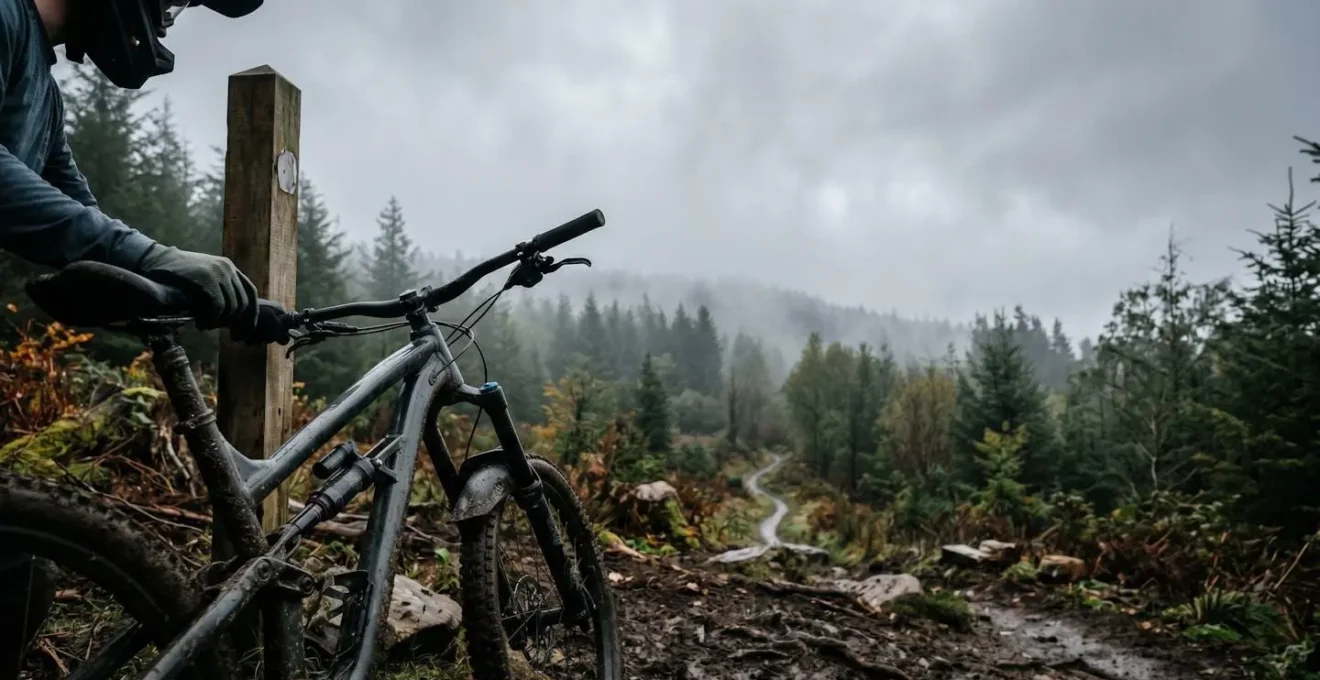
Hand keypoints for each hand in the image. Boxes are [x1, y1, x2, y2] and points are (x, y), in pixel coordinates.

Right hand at [136, 245, 257, 333]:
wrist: (155, 260)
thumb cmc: (177, 275)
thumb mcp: (204, 280)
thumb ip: (219, 292)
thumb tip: (233, 319)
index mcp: (230, 268)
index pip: (250, 294)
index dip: (251, 315)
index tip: (247, 333)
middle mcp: (228, 268)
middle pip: (243, 303)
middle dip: (238, 323)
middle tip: (232, 337)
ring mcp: (218, 272)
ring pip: (231, 306)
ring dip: (219, 322)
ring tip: (206, 326)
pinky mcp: (206, 278)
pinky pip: (218, 306)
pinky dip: (211, 318)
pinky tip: (200, 322)